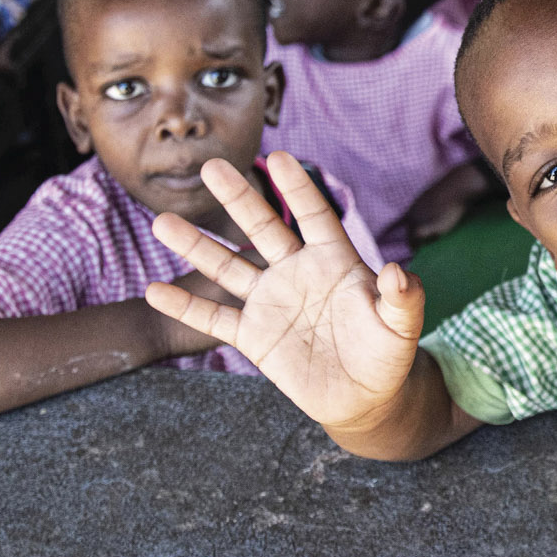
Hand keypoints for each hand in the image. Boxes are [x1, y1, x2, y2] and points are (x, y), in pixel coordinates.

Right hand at [143, 151, 426, 441]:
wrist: (363, 397)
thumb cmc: (387, 356)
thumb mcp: (401, 327)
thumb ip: (403, 298)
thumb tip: (398, 272)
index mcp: (333, 261)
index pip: (314, 216)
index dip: (298, 189)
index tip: (278, 158)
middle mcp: (296, 273)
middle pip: (263, 228)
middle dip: (238, 199)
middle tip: (210, 166)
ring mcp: (271, 302)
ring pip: (228, 267)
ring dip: (197, 246)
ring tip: (162, 222)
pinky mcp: (254, 335)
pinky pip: (214, 317)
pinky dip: (185, 306)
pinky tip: (154, 290)